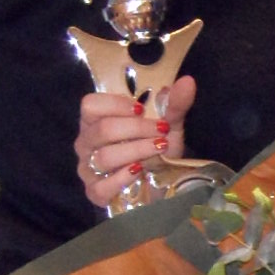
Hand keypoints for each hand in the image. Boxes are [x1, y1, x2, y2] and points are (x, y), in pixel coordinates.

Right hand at [77, 75, 194, 208]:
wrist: (161, 184)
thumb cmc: (156, 149)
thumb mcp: (168, 126)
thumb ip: (175, 104)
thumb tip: (188, 82)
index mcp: (96, 121)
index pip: (90, 105)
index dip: (116, 104)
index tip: (141, 109)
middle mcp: (87, 143)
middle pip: (103, 130)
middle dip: (138, 129)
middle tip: (161, 131)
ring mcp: (88, 169)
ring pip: (105, 157)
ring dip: (137, 151)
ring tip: (159, 149)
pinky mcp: (94, 192)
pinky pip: (102, 186)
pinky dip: (123, 179)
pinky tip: (140, 171)